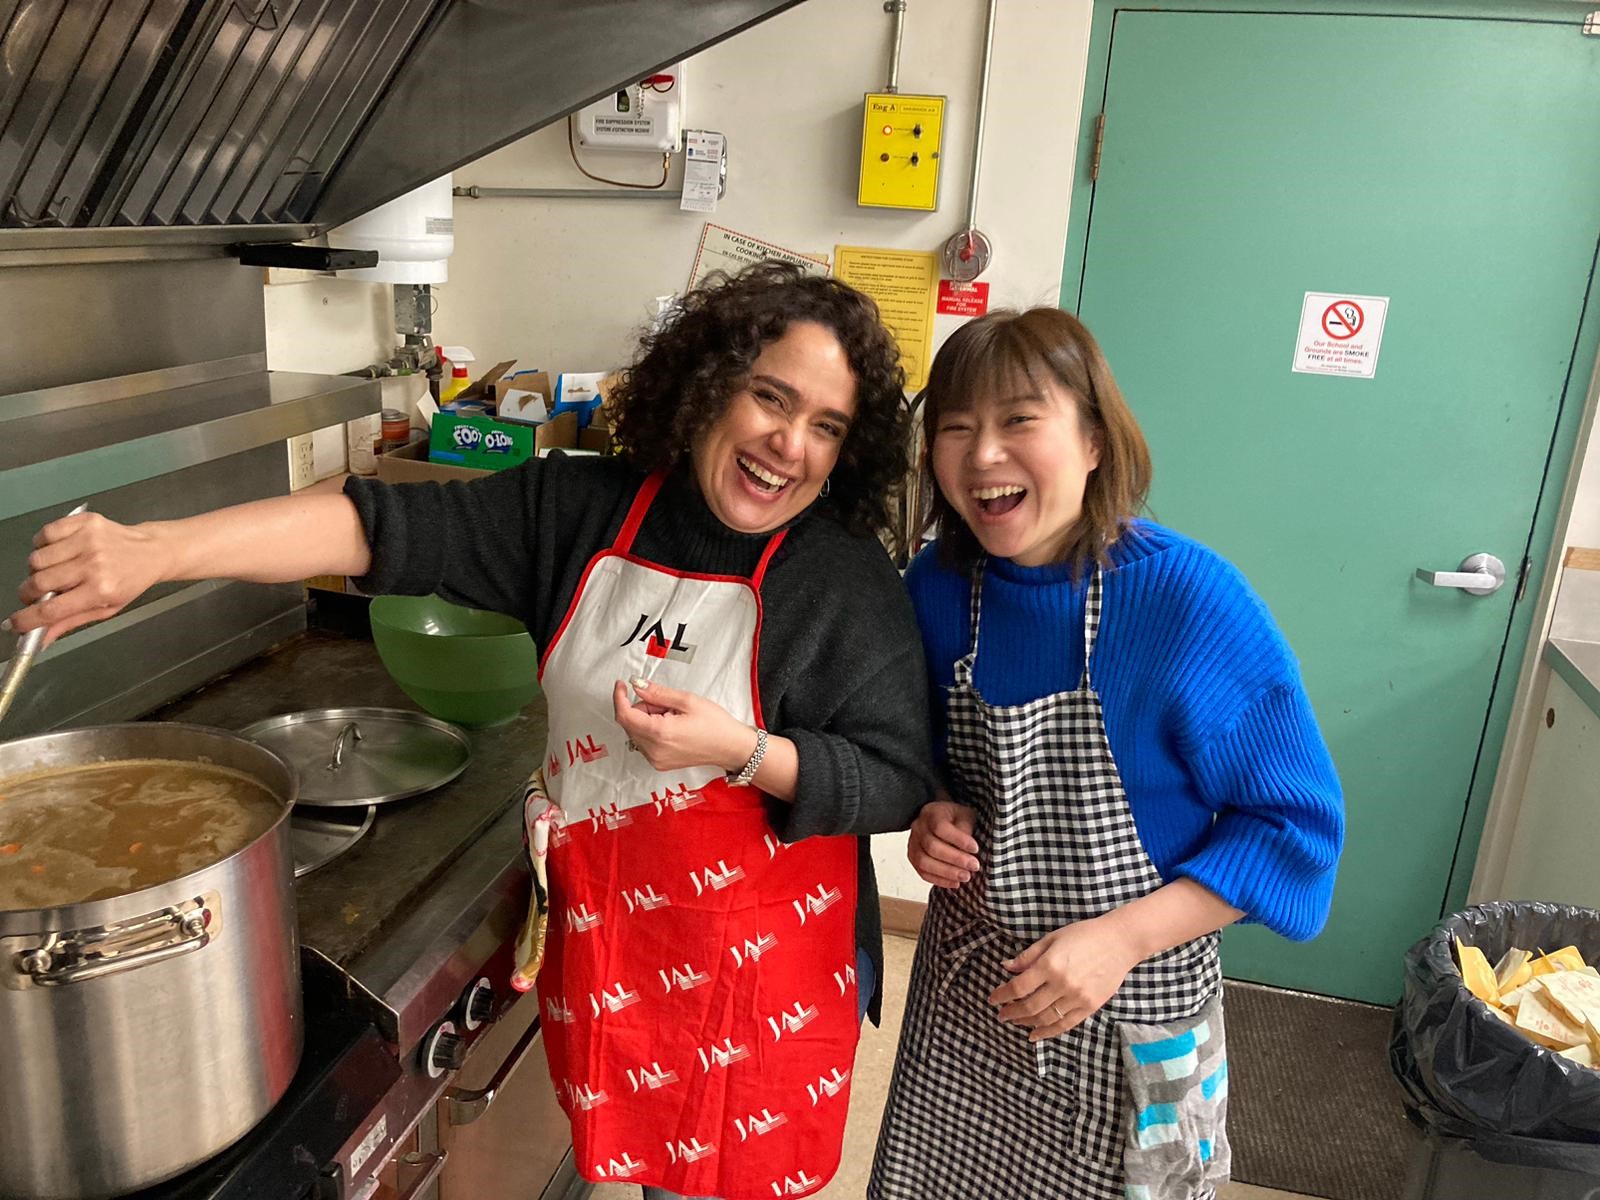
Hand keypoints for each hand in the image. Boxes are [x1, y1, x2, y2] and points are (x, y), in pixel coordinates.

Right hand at [8, 513, 165, 646]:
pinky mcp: (85, 522)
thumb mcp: (106, 608)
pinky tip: (58, 552)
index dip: (26, 619)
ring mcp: (88, 541)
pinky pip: (45, 533)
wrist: (152, 551)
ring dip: (37, 569)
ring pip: (36, 559)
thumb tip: (41, 639)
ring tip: (54, 571)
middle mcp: (93, 564)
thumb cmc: (130, 581)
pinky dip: (43, 544)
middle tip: (36, 595)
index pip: (51, 609)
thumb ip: (70, 622)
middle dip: (28, 593)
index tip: (14, 623)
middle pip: (38, 583)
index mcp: (100, 590)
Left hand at [611, 677, 756, 774]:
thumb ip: (657, 692)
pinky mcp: (659, 763)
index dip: (619, 697)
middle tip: (666, 702)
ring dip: (647, 719)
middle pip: (630, 723)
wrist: (731, 748)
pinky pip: (644, 742)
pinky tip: (671, 727)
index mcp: (660, 733)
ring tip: (673, 716)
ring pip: (636, 732)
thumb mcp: (687, 700)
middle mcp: (654, 750)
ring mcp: (656, 760)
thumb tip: (636, 685)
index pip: (625, 715)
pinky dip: (651, 731)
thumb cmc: (716, 725)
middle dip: (641, 707)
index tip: (622, 685)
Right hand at [907, 796, 979, 887]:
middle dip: (955, 859)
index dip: (958, 840)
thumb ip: (966, 829)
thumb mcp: (965, 816)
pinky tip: (954, 882)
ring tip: (965, 876)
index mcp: (932, 812)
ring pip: (924, 862)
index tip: (975, 848)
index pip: (940, 827)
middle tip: (974, 866)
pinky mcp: (913, 858)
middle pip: (931, 846)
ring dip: (946, 872)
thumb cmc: (956, 818)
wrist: (944, 820)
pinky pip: (922, 872)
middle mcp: (918, 827)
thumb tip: (969, 851)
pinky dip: (939, 880)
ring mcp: (913, 843)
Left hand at [988, 916, 1142, 1040]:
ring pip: (1045, 1018)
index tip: (993, 999)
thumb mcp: (1051, 939)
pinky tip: (1035, 1035)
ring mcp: (1077, 997)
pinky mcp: (1090, 1006)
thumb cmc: (1084, 935)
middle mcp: (1062, 984)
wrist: (1119, 942)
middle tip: (1001, 1015)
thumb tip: (1006, 967)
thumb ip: (1028, 956)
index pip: (1018, 987)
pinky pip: (1065, 1024)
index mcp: (1050, 964)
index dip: (1002, 995)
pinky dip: (1048, 1032)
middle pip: (1029, 1006)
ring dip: (1026, 1023)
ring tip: (1016, 1023)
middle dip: (1011, 1013)